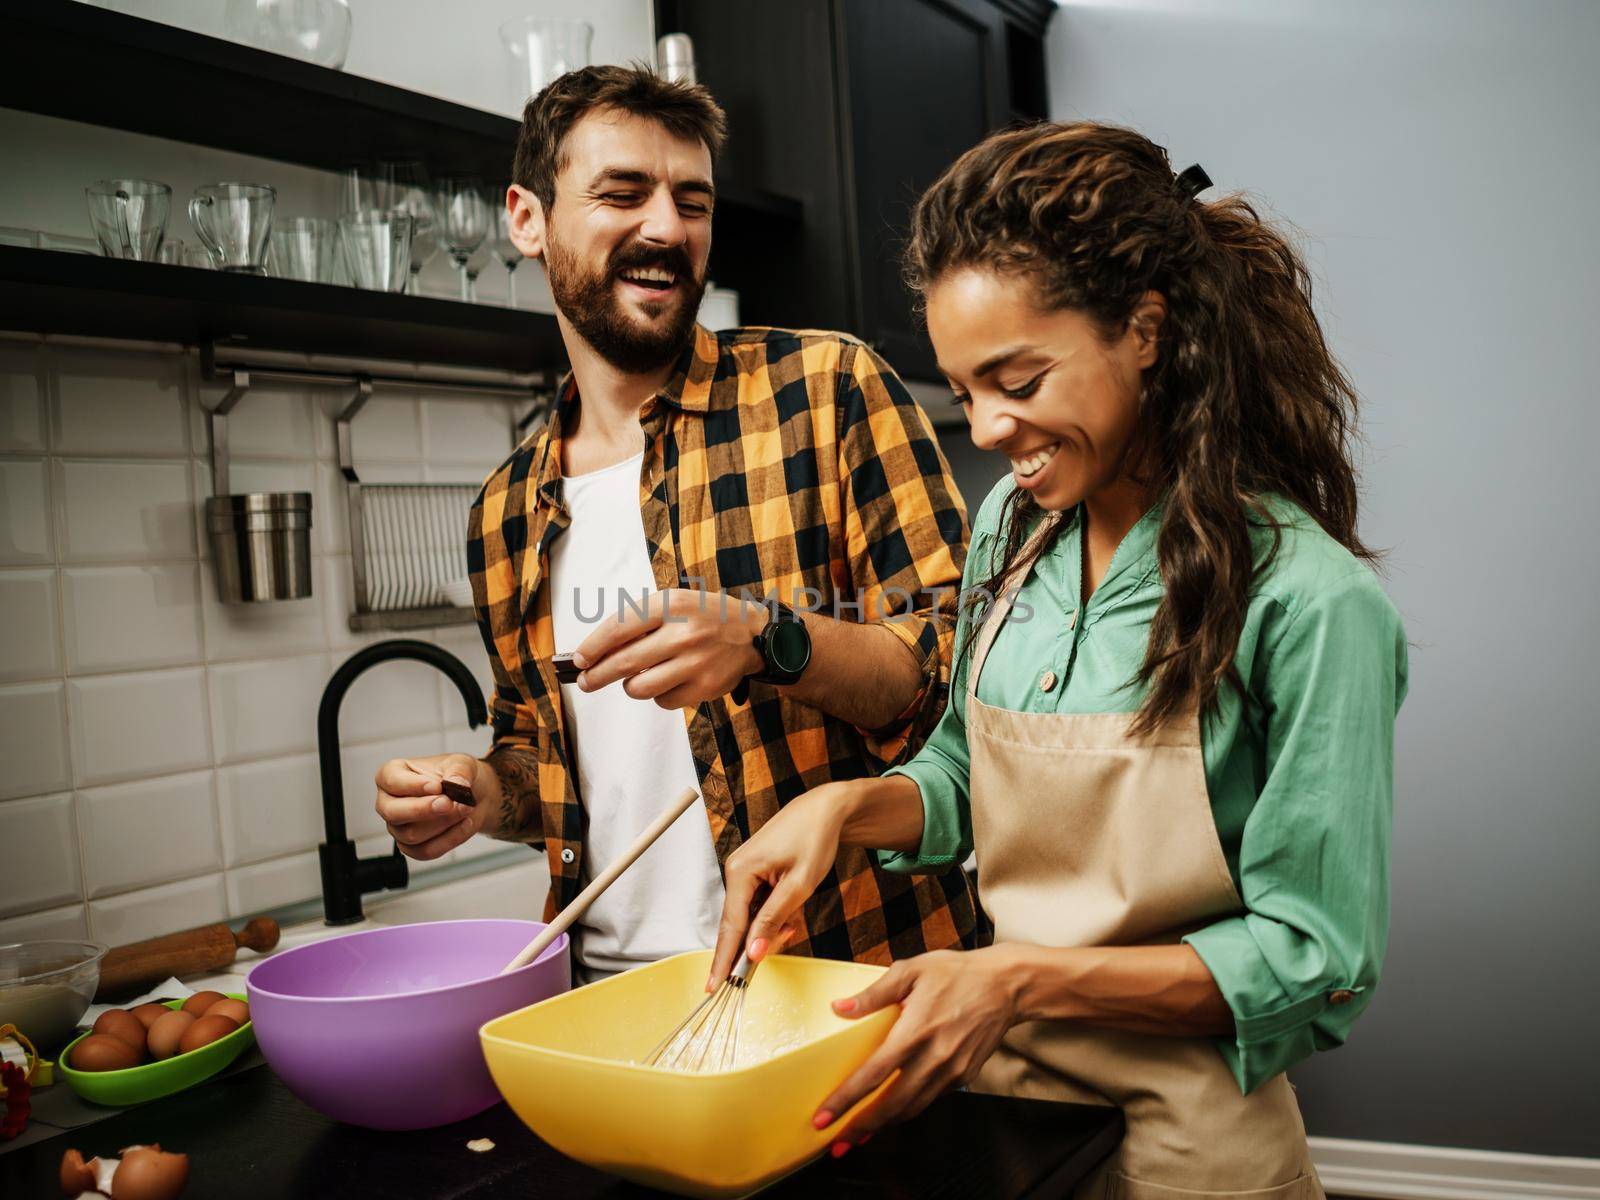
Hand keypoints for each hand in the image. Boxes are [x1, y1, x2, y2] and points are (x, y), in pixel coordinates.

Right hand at [374, 753, 492, 859]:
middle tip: (448, 803)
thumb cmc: (457, 775)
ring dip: (443, 823)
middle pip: (393, 812)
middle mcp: (388, 802)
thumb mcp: (461, 763)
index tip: (437, 786)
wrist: (473, 795)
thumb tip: (457, 784)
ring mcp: (398, 827)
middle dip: (423, 809)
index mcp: (391, 774)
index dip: (413, 785)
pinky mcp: (412, 847)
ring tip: (465, 808)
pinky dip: (450, 839)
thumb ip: (458, 771)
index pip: (391, 781)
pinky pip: (426, 850)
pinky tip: (465, 824)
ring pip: (412, 834)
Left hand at [573, 588, 765, 708]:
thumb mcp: (673, 603)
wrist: (752, 632)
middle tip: (586, 681)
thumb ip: (638, 623)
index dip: (593, 647)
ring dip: (630, 686)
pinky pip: (663, 701)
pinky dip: (658, 695)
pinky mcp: (705, 687)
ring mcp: (695, 662)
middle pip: (623, 663)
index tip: (579, 660)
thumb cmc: (703, 616)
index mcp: (670, 605)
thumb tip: (596, 652)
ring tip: (637, 677)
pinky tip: (669, 681)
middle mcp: (683, 633)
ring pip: (639, 688)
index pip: (619, 628)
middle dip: (596, 676)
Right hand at [706, 783, 858, 988]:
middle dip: (761, 938)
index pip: (730, 927)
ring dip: (771, 925)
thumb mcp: (799, 885)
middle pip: (739, 924)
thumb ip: (773, 920)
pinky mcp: (753, 873)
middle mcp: (735, 871)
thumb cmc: (814, 839)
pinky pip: (756, 905)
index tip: (715, 988)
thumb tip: (753, 953)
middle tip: (790, 932)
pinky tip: (791, 908)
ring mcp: (743, 872)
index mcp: (741, 872)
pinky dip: (773, 914)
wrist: (825, 810)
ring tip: (796, 914)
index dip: (724, 960)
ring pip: (750, 917)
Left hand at [813, 947, 1020, 1154]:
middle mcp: (934, 1057)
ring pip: (912, 1108)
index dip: (846, 1100)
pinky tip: (893, 1109)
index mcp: (915, 1030)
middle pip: (892, 1105)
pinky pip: (930, 1098)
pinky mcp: (964, 1076)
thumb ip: (874, 993)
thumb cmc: (958, 973)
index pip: (873, 1074)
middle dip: (861, 1127)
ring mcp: (952, 1070)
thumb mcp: (912, 970)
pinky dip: (909, 1108)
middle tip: (836, 1143)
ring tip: (859, 1134)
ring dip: (884, 1125)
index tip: (824, 1117)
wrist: (1007, 986)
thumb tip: (840, 1007)